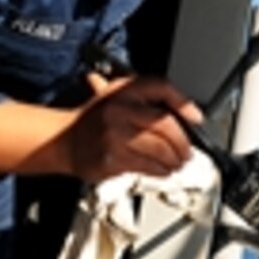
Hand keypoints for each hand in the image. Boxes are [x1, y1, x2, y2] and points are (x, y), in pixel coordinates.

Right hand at [67, 73, 203, 181]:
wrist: (63, 139)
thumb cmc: (94, 119)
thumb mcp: (115, 95)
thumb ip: (144, 99)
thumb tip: (183, 113)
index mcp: (124, 90)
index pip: (161, 87)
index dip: (183, 102)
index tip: (196, 117)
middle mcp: (119, 109)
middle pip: (165, 124)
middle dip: (182, 142)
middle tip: (188, 151)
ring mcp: (114, 135)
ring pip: (159, 149)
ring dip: (174, 160)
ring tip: (178, 163)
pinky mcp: (112, 158)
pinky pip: (146, 166)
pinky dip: (160, 170)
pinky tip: (163, 170)